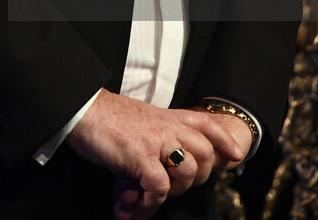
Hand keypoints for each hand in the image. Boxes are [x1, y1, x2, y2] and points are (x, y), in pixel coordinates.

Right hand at [66, 89, 244, 219]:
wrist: (82, 109)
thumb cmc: (105, 119)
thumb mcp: (138, 123)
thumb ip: (152, 146)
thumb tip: (144, 187)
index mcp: (167, 116)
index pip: (205, 123)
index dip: (223, 140)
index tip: (235, 156)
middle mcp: (166, 126)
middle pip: (205, 152)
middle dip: (197, 178)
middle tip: (173, 188)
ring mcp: (155, 140)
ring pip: (188, 171)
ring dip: (173, 192)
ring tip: (150, 196)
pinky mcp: (140, 155)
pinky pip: (159, 188)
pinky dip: (150, 204)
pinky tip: (136, 207)